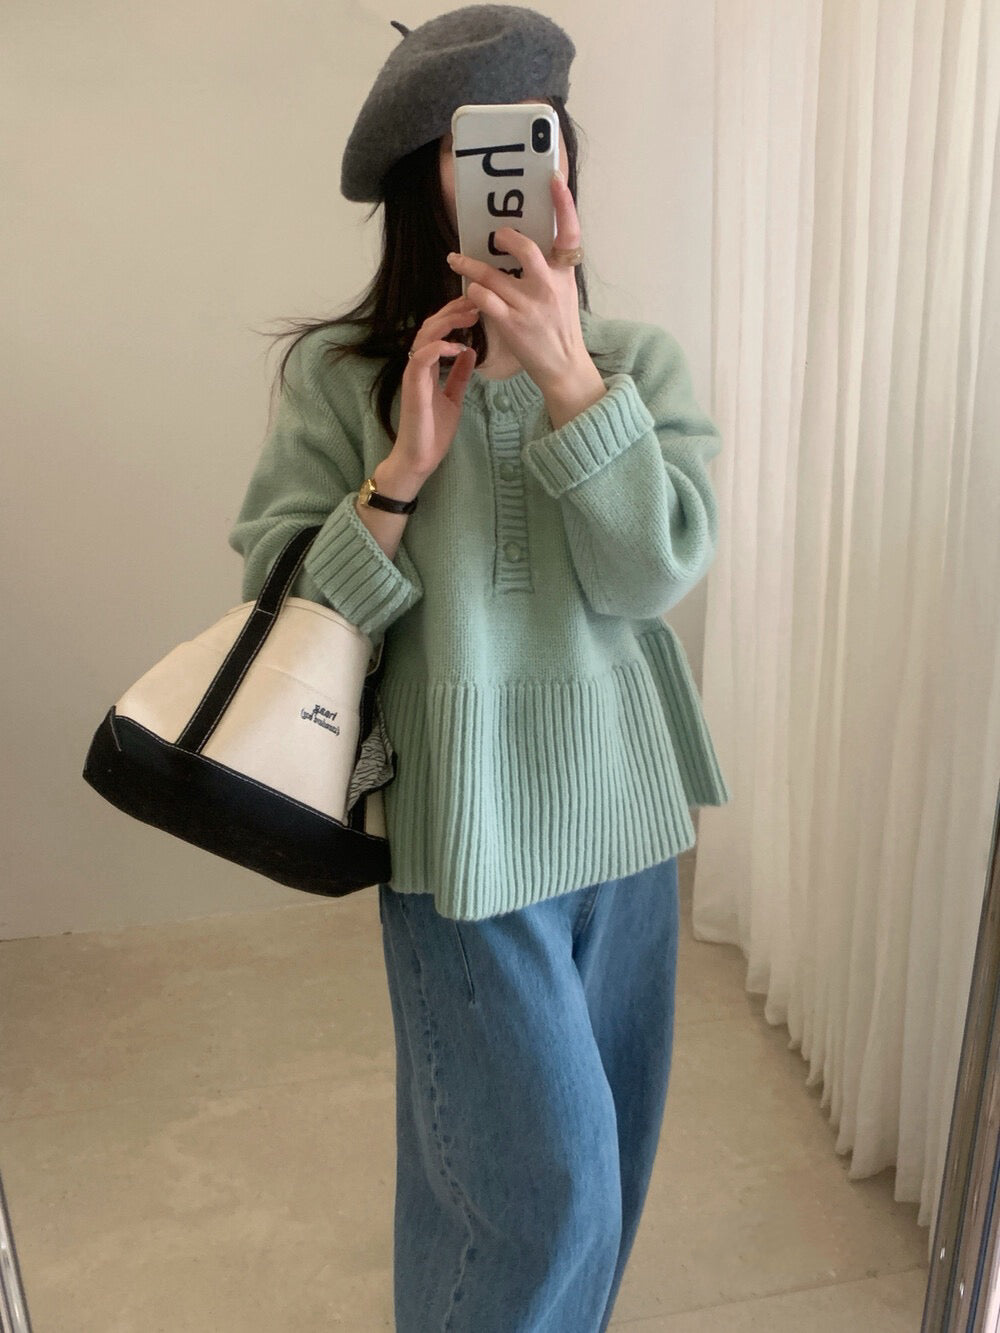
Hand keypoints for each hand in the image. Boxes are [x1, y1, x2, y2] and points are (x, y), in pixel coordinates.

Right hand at [393, 296, 479, 478]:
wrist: (420, 458)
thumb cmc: (433, 432)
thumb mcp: (454, 398)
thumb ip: (460, 375)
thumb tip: (470, 352)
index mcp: (428, 367)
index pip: (438, 331)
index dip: (454, 315)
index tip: (476, 305)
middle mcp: (418, 366)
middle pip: (430, 326)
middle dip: (452, 310)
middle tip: (475, 301)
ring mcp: (414, 375)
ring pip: (424, 336)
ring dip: (447, 322)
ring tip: (469, 316)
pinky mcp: (413, 387)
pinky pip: (422, 358)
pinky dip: (439, 348)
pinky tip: (457, 346)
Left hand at [444, 171, 598, 404]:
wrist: (563, 367)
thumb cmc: (560, 327)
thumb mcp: (564, 292)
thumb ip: (550, 267)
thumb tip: (526, 242)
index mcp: (564, 274)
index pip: (569, 232)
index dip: (563, 203)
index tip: (553, 178)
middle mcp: (549, 287)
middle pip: (525, 249)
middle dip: (505, 238)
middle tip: (494, 236)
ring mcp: (529, 306)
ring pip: (492, 275)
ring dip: (469, 265)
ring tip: (455, 260)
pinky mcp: (512, 324)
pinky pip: (483, 299)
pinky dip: (472, 292)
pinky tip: (468, 292)